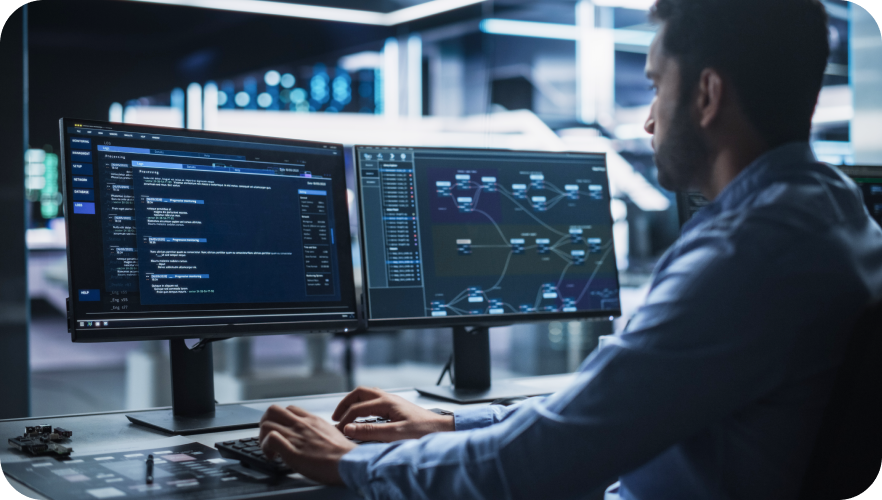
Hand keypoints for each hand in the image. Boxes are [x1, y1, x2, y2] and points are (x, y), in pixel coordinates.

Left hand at [259, 404, 356, 484]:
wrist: (347, 462)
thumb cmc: (343, 453)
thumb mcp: (332, 433)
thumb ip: (319, 430)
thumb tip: (314, 436)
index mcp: (312, 420)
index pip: (289, 409)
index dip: (281, 419)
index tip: (282, 431)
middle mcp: (301, 424)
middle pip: (272, 410)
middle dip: (265, 423)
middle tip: (268, 437)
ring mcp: (295, 436)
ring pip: (266, 424)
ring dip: (262, 438)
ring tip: (270, 450)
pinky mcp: (291, 450)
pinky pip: (270, 438)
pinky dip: (266, 447)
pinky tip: (272, 456)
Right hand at [332, 387, 454, 441]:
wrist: (442, 430)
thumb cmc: (424, 431)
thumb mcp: (395, 434)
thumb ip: (370, 431)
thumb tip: (349, 429)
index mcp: (387, 402)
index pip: (357, 408)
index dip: (345, 419)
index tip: (338, 431)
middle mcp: (389, 398)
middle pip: (360, 393)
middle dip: (345, 404)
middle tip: (336, 417)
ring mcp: (393, 402)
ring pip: (367, 396)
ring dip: (354, 404)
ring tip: (346, 416)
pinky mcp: (396, 408)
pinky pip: (374, 402)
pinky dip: (363, 407)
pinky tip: (363, 419)